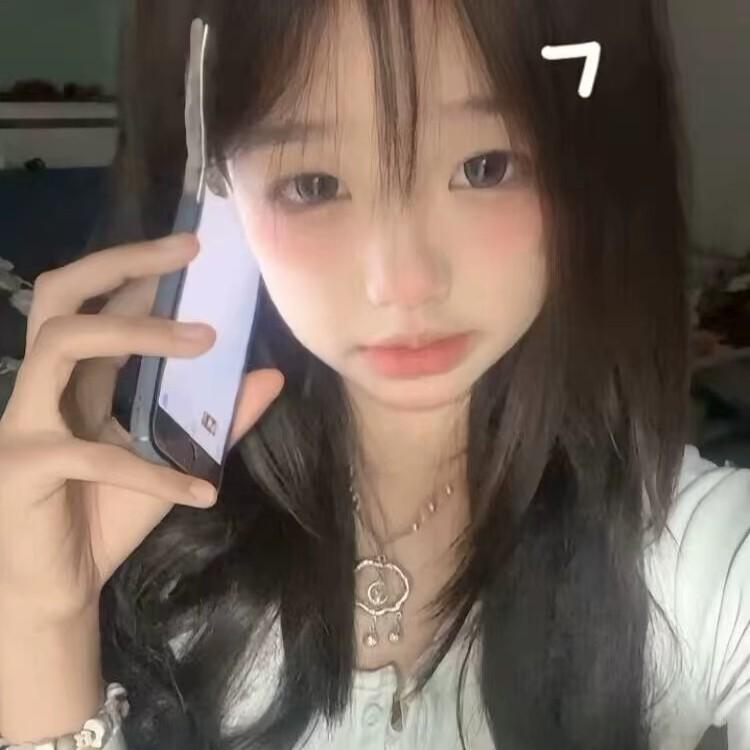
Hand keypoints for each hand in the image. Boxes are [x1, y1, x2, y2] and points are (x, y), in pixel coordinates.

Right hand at [0, 233, 283, 623]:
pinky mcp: (22, 467)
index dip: (143, 274)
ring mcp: (23, 423)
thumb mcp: (175, 463)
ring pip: (62, 344)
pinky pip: (94, 455)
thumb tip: (270, 375)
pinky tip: (203, 492)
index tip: (196, 251)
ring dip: (136, 334)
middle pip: (61, 295)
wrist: (56, 591)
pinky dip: (154, 472)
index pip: (102, 307)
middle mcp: (43, 389)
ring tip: (205, 340)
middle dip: (121, 264)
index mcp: (76, 382)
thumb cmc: (105, 518)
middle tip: (186, 251)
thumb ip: (218, 422)